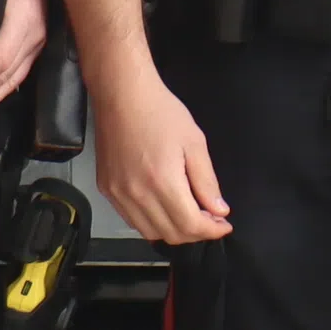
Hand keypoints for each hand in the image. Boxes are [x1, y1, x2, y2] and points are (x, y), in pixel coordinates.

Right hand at [90, 71, 231, 244]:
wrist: (122, 95)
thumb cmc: (159, 112)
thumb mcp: (195, 143)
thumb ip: (207, 182)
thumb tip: (218, 210)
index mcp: (162, 182)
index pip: (191, 226)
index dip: (212, 231)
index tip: (223, 224)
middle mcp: (137, 194)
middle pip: (172, 234)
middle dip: (196, 232)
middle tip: (210, 218)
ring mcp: (118, 194)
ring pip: (151, 232)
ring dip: (174, 230)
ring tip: (189, 213)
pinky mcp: (107, 190)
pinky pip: (132, 220)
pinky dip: (152, 222)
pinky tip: (165, 207)